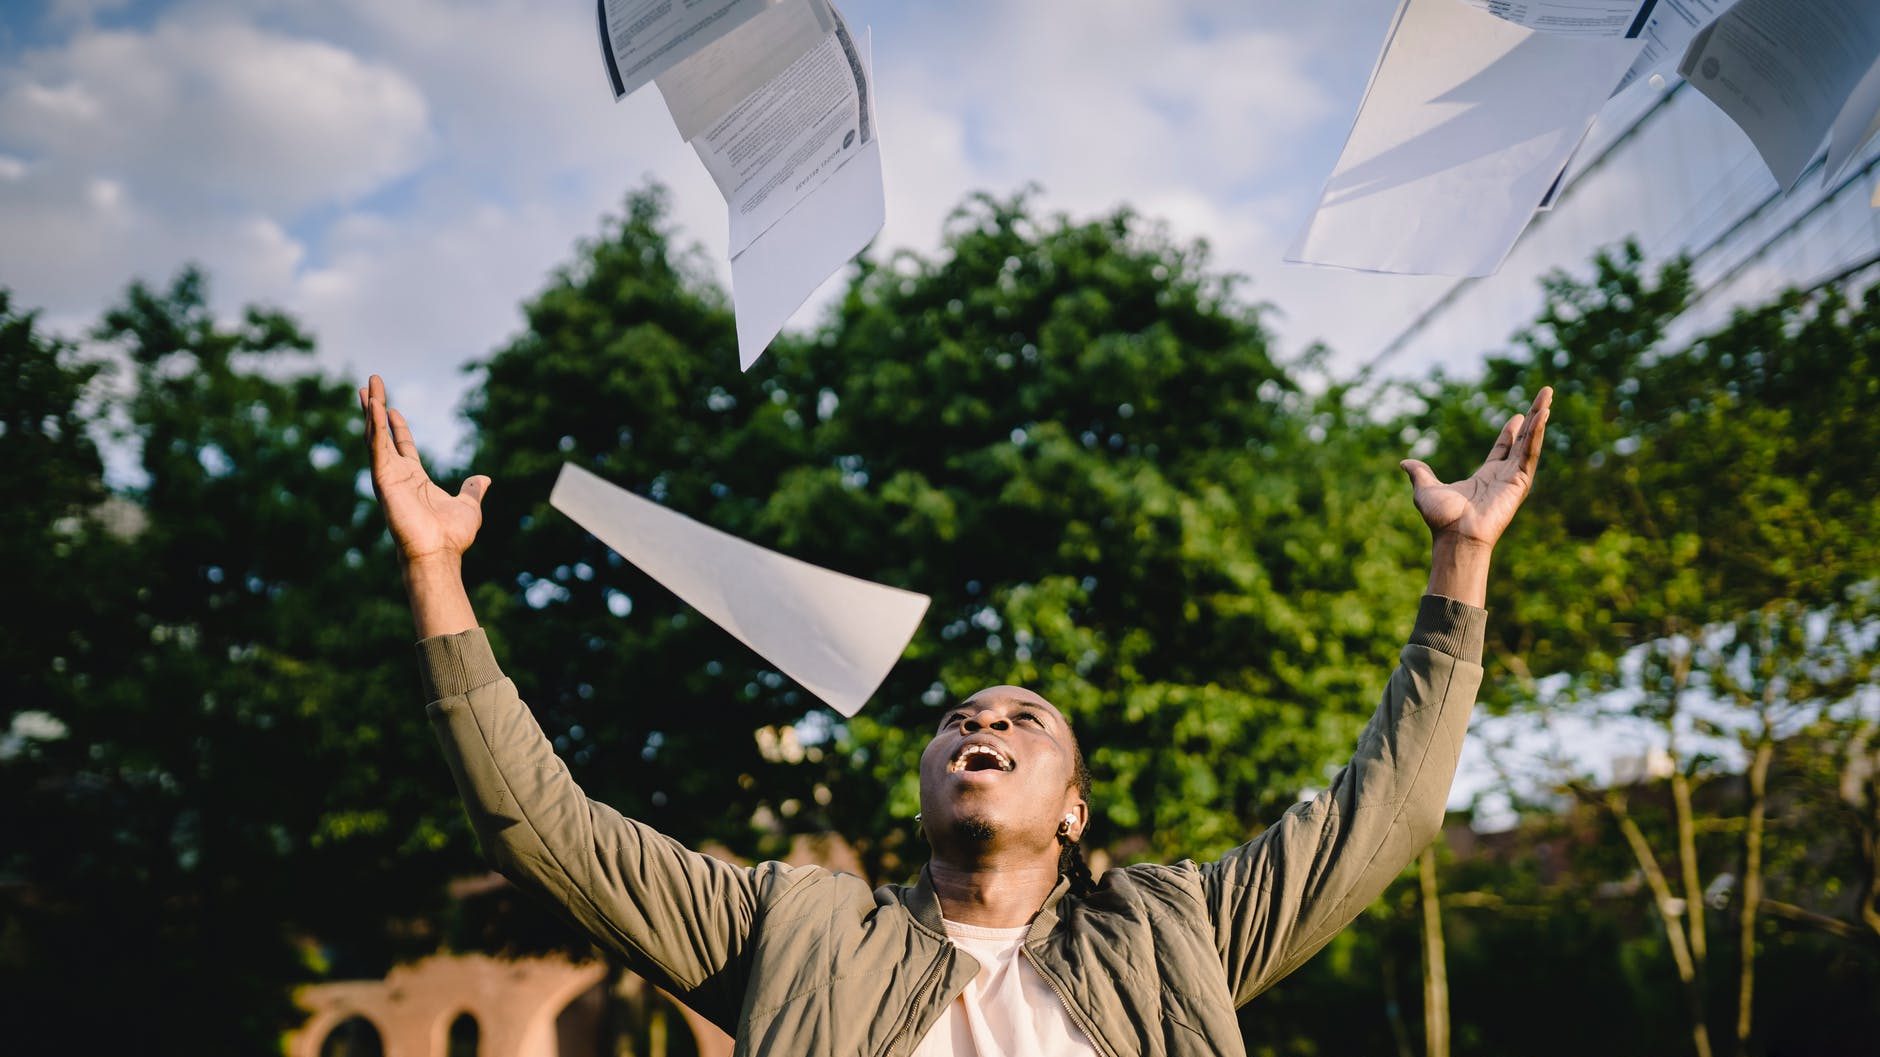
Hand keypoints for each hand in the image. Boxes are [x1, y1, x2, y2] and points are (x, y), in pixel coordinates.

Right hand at [360, 374, 489, 566]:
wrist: (439, 553)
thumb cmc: (451, 536)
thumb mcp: (468, 506)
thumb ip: (472, 490)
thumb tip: (484, 479)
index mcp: (414, 479)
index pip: (402, 445)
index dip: (396, 426)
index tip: (391, 406)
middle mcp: (398, 475)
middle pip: (382, 434)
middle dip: (376, 410)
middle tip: (368, 386)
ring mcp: (388, 476)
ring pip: (375, 436)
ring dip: (372, 410)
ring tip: (367, 386)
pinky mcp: (384, 479)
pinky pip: (377, 448)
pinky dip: (374, 428)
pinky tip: (374, 407)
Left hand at [1401, 387, 1550, 549]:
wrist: (1455, 535)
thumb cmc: (1442, 519)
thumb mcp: (1426, 489)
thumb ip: (1420, 473)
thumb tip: (1404, 463)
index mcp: (1485, 477)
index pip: (1503, 449)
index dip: (1511, 432)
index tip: (1518, 415)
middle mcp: (1503, 476)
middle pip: (1522, 440)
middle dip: (1533, 418)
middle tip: (1544, 396)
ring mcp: (1514, 478)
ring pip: (1530, 441)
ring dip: (1540, 418)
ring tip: (1548, 396)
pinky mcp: (1520, 481)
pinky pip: (1530, 452)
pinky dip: (1536, 433)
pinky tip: (1542, 415)